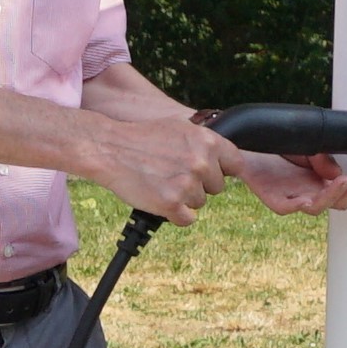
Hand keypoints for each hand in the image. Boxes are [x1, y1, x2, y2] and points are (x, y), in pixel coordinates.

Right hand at [76, 112, 234, 224]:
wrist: (110, 149)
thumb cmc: (141, 138)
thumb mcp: (179, 128)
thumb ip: (203, 143)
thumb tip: (223, 157)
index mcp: (207, 142)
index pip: (236, 164)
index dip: (223, 171)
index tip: (213, 175)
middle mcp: (202, 163)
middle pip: (216, 188)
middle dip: (199, 185)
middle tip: (173, 175)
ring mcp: (187, 185)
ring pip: (199, 203)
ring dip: (182, 199)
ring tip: (160, 182)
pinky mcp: (171, 204)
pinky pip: (186, 219)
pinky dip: (174, 214)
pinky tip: (158, 198)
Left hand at [242, 151, 346, 216]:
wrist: (244, 146)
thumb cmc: (275, 148)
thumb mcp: (308, 146)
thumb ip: (324, 159)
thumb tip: (338, 173)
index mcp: (325, 180)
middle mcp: (313, 192)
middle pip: (343, 201)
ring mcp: (295, 198)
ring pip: (321, 206)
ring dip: (336, 194)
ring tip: (346, 181)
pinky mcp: (276, 201)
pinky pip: (291, 207)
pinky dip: (302, 203)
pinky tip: (309, 199)